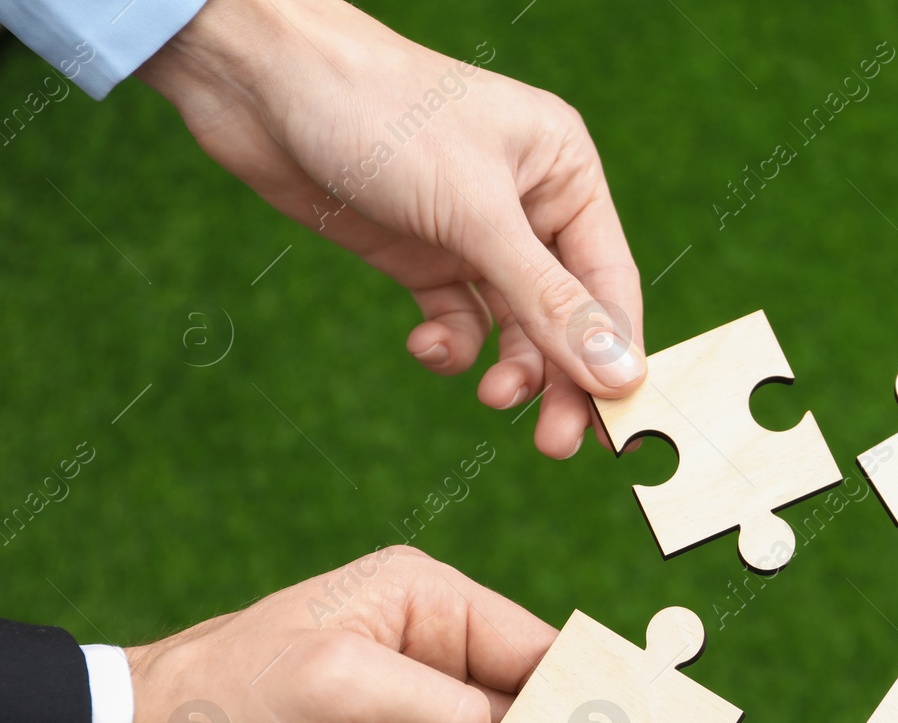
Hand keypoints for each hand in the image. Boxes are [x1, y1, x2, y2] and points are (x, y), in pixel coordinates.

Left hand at [137, 0, 644, 459]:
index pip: (609, 280)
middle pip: (567, 314)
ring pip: (515, 326)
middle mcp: (529, 206)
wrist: (260, 84)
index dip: (615, 350)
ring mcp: (474, 235)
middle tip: (558, 444)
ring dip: (510, 369)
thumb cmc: (381, 116)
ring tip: (493, 396)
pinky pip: (459, 321)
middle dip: (562, 378)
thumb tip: (617, 370)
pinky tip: (426, 344)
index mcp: (564, 173)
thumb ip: (547, 299)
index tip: (616, 420)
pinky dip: (450, 345)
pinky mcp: (422, 256)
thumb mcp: (474, 214)